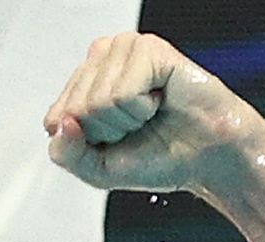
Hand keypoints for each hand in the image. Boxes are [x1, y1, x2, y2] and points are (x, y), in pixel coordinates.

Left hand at [43, 33, 262, 197]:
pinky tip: (161, 100)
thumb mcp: (98, 169)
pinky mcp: (147, 48)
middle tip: (140, 127)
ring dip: (128, 120)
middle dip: (109, 132)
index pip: (56, 118)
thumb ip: (66, 154)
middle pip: (76, 111)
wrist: (208, 158)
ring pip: (98, 101)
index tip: (119, 140)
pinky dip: (143, 108)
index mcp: (84, 83)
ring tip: (152, 113)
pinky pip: (123, 93)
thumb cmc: (159, 157)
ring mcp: (123, 48)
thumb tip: (61, 124)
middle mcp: (100, 59)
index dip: (89, 143)